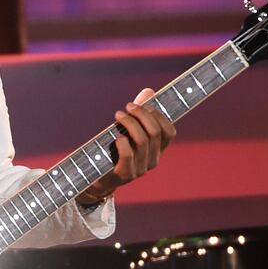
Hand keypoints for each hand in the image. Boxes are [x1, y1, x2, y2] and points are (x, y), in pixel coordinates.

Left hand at [78, 88, 175, 204]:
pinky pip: (128, 154)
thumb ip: (139, 113)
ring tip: (118, 115)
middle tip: (128, 107)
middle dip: (142, 114)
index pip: (170, 132)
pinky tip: (115, 136)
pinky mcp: (125, 174)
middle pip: (155, 132)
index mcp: (157, 150)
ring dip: (129, 123)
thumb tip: (149, 91)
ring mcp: (140, 169)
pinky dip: (122, 141)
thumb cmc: (114, 150)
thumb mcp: (128, 131)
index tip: (146, 105)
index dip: (159, 115)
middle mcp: (152, 160)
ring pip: (142, 140)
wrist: (97, 178)